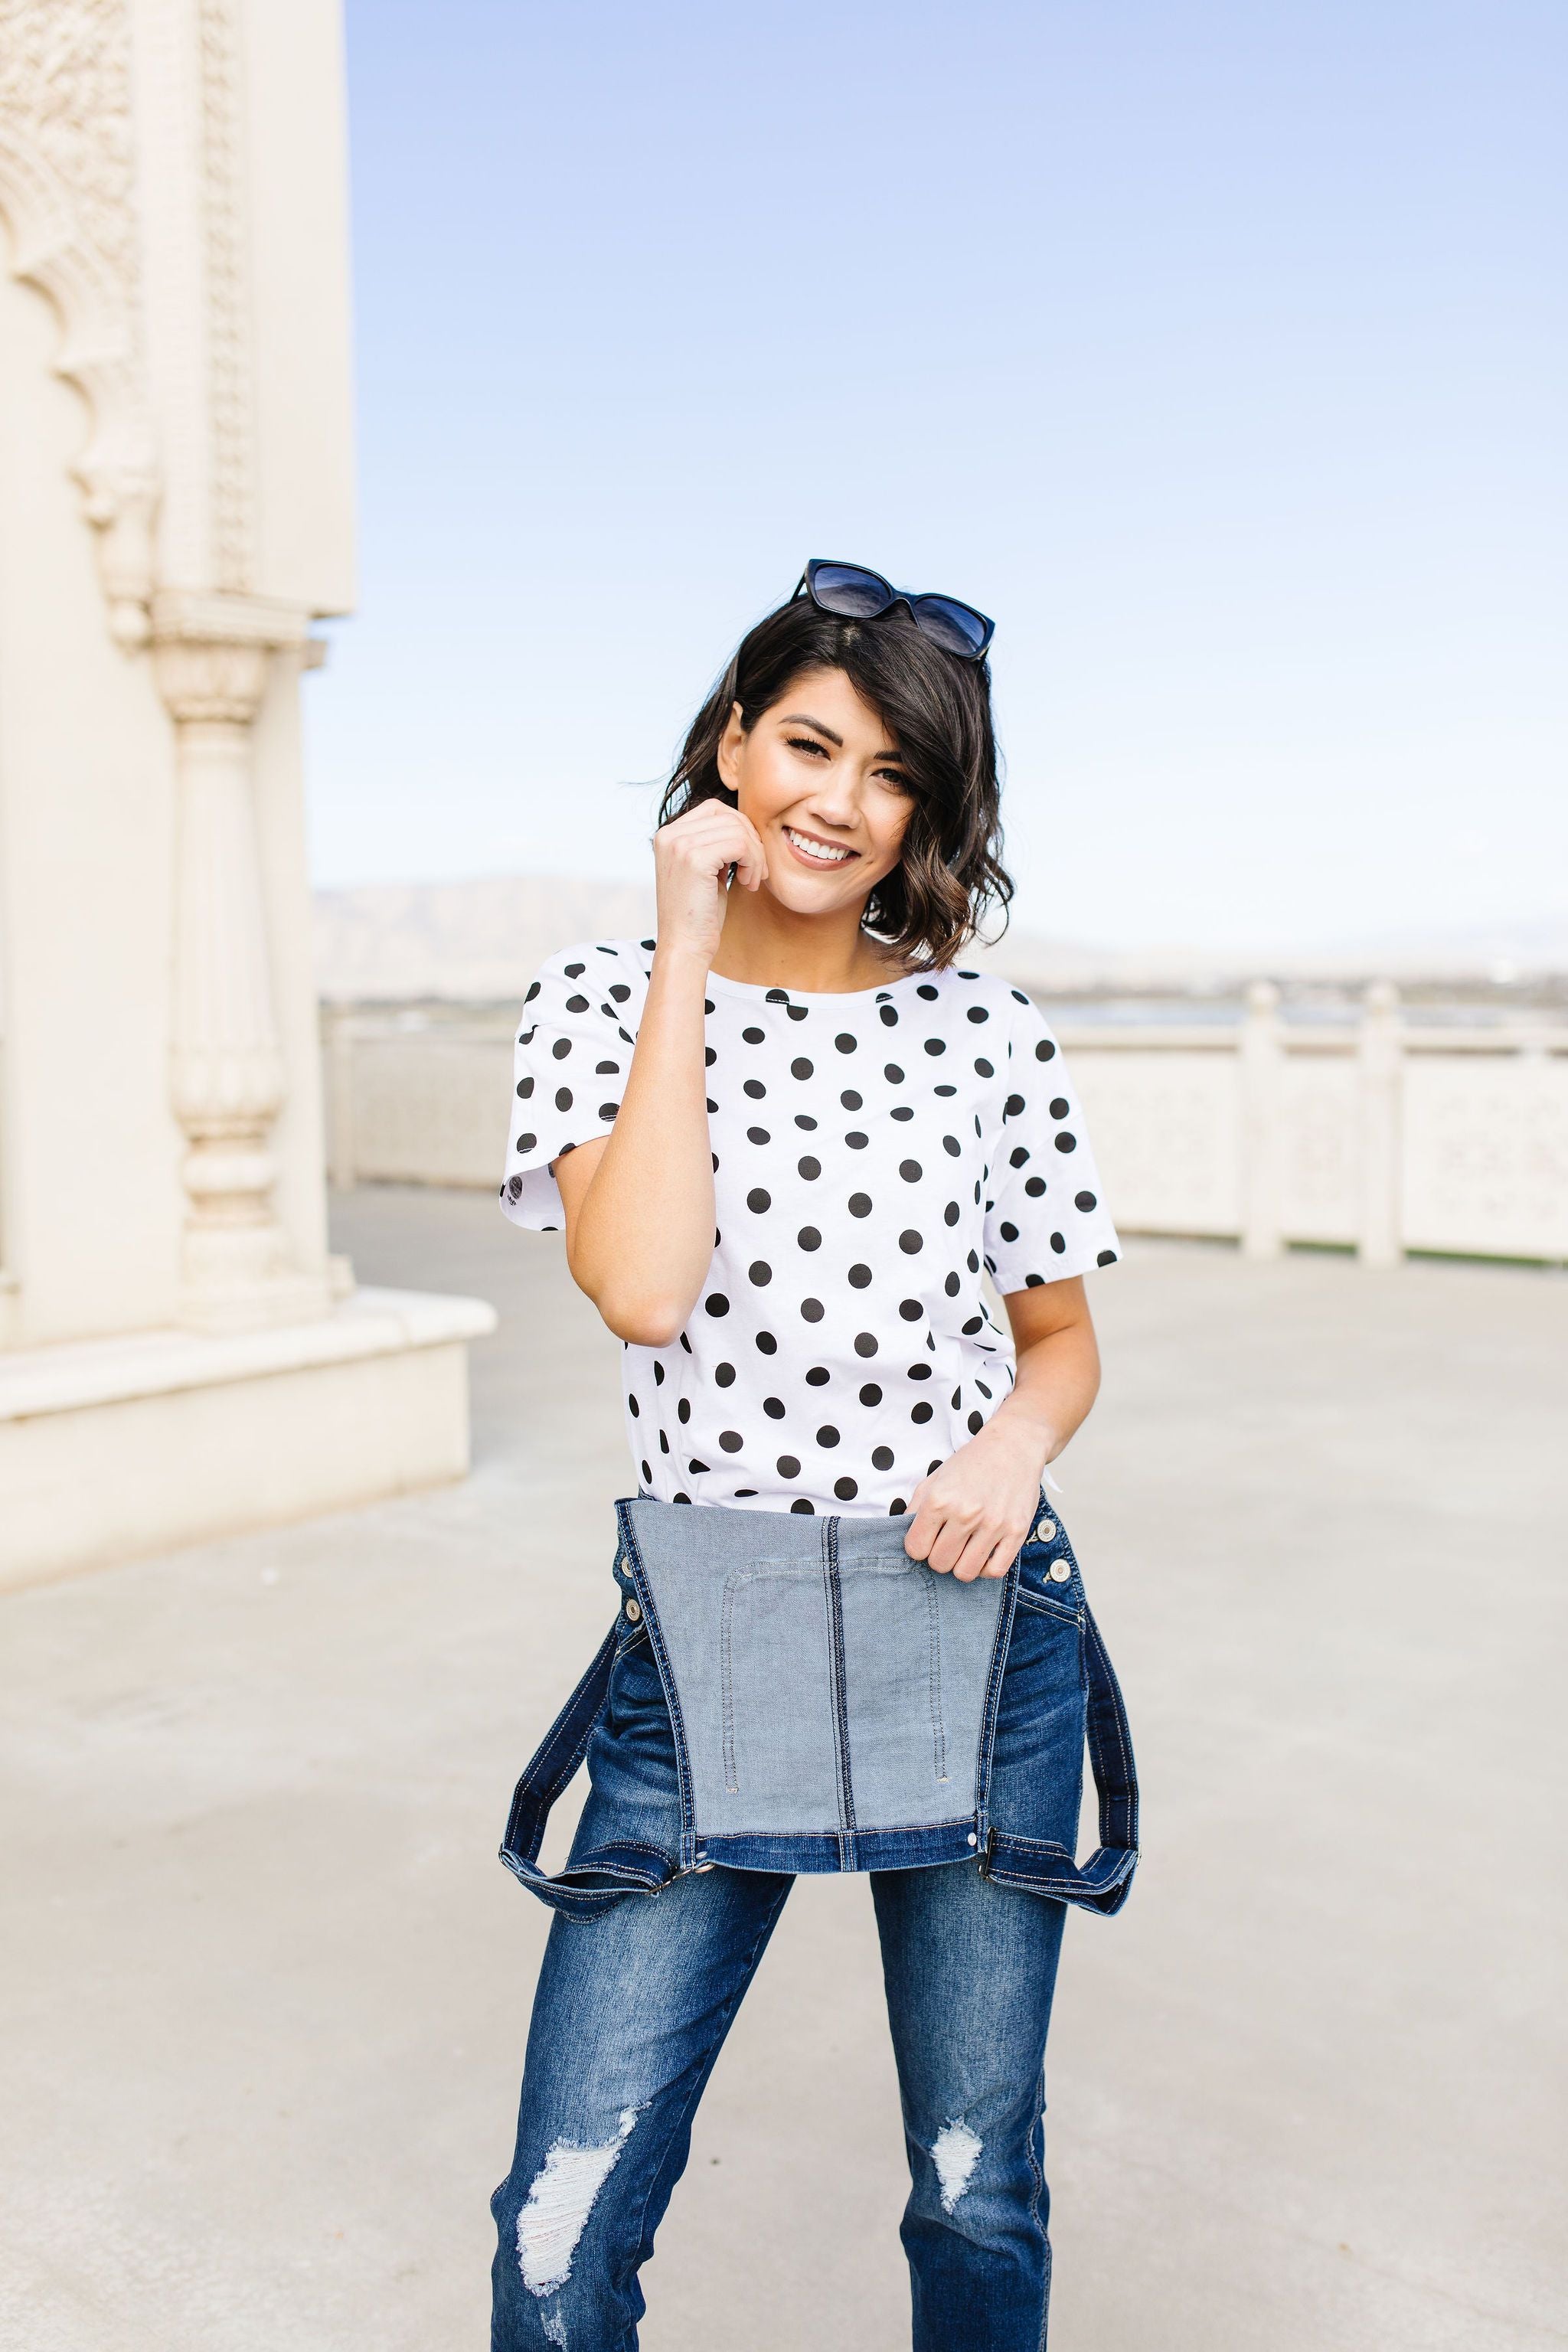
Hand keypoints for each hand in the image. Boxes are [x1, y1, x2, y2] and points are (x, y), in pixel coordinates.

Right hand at [652, 798, 768, 966]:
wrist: (685, 945)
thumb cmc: (698, 913)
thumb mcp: (705, 869)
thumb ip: (714, 843)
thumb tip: (742, 821)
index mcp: (668, 834)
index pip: (714, 809)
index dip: (740, 829)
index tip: (748, 858)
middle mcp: (669, 835)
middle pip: (728, 816)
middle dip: (752, 841)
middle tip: (756, 872)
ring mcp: (679, 845)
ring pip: (738, 829)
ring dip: (755, 855)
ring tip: (751, 880)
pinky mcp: (694, 859)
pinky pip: (740, 844)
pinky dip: (753, 862)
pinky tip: (748, 883)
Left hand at [904, 1416, 1052, 1582]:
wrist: (1013, 1445)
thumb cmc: (972, 1462)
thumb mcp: (935, 1478)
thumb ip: (916, 1508)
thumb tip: (907, 1537)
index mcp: (940, 1499)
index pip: (916, 1548)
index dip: (919, 1547)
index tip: (927, 1539)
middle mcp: (965, 1514)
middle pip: (939, 1563)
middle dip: (938, 1557)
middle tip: (946, 1543)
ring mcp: (993, 1525)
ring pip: (965, 1572)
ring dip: (960, 1566)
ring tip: (964, 1550)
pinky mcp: (1017, 1532)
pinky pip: (995, 1571)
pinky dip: (985, 1570)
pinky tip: (982, 1555)